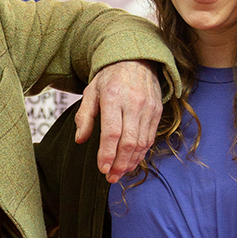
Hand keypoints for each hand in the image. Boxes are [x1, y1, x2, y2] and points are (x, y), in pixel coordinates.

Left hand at [74, 60, 163, 182]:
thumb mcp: (91, 91)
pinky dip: (141, 153)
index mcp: (113, 97)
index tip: (102, 169)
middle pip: (128, 141)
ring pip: (141, 142)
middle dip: (120, 164)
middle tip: (111, 178)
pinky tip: (131, 162)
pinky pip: (149, 137)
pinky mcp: (157, 111)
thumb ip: (85, 116)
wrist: (136, 59)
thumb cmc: (110, 77)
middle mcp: (133, 102)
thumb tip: (80, 139)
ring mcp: (148, 107)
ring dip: (130, 162)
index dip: (107, 154)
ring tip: (120, 174)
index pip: (111, 132)